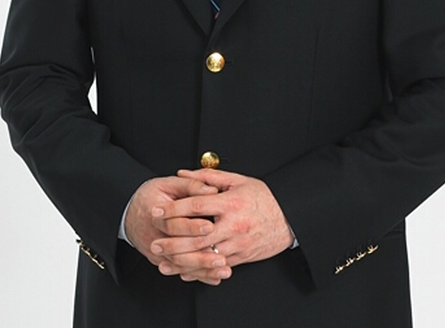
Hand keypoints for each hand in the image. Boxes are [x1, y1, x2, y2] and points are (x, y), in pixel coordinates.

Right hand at [124, 176, 230, 284]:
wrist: (128, 212)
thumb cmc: (152, 195)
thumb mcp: (168, 183)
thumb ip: (191, 185)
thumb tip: (213, 191)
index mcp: (156, 214)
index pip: (174, 223)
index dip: (192, 225)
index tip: (211, 226)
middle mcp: (154, 236)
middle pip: (178, 250)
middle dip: (202, 255)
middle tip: (221, 257)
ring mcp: (156, 252)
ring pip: (181, 264)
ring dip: (203, 269)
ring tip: (223, 270)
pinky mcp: (161, 261)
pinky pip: (180, 270)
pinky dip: (198, 275)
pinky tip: (214, 277)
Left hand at [150, 168, 293, 280]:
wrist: (290, 218)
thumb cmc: (264, 197)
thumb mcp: (239, 181)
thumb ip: (209, 177)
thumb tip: (184, 173)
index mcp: (230, 203)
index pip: (196, 205)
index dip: (174, 209)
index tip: (157, 211)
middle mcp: (233, 225)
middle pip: (197, 236)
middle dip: (172, 242)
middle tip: (154, 244)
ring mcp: (237, 243)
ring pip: (205, 256)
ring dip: (181, 261)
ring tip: (163, 262)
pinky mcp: (242, 257)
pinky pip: (217, 267)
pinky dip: (199, 271)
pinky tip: (184, 271)